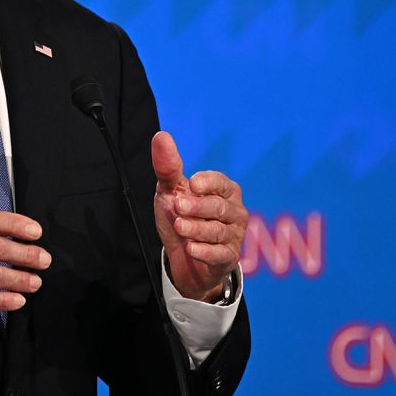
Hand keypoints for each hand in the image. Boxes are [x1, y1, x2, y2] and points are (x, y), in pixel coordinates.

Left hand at [151, 131, 246, 301]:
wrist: (181, 256)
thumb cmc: (181, 216)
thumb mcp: (171, 191)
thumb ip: (168, 167)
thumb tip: (161, 136)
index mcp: (225, 190)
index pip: (222, 183)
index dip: (209, 182)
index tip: (192, 184)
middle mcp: (234, 211)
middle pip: (220, 207)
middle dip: (198, 206)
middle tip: (178, 206)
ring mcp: (233, 236)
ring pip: (218, 231)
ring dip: (197, 228)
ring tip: (179, 226)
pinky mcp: (227, 258)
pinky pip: (220, 254)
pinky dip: (205, 251)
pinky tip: (191, 248)